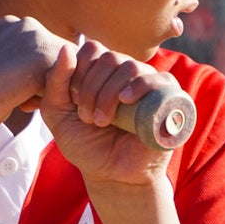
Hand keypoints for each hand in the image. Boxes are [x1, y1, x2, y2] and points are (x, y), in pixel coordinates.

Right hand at [0, 15, 65, 129]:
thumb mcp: (2, 69)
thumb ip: (23, 65)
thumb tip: (44, 76)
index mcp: (15, 24)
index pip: (44, 53)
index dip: (35, 78)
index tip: (12, 89)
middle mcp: (27, 23)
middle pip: (57, 60)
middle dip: (45, 82)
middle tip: (20, 98)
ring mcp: (37, 36)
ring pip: (63, 71)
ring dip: (48, 89)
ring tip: (21, 99)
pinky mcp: (44, 55)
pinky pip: (64, 83)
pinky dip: (49, 98)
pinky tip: (26, 101)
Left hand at [39, 40, 177, 186]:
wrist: (113, 176)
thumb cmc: (86, 144)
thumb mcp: (58, 113)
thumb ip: (55, 81)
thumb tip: (65, 47)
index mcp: (102, 71)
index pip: (92, 49)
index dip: (79, 71)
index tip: (73, 101)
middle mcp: (126, 73)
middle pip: (109, 57)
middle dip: (92, 87)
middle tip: (87, 117)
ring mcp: (149, 85)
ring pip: (130, 66)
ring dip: (110, 93)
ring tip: (102, 121)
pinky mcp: (169, 100)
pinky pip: (161, 79)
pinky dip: (141, 86)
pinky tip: (126, 101)